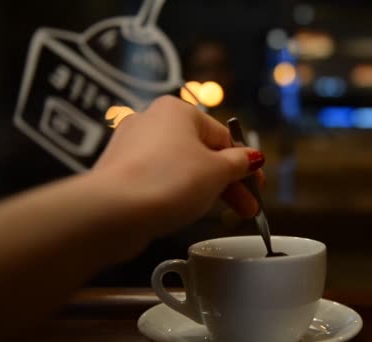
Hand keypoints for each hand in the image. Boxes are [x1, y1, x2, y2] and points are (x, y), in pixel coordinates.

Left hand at [93, 96, 264, 237]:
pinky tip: (186, 209)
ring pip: (181, 166)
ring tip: (219, 212)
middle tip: (246, 207)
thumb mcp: (217, 172)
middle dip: (228, 182)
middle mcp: (152, 120)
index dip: (245, 165)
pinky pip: (159, 178)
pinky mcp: (120, 171)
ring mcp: (132, 146)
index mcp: (178, 110)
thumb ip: (239, 163)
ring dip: (205, 188)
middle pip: (202, 152)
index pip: (223, 137)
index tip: (257, 187)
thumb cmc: (168, 181)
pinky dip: (177, 191)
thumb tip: (252, 157)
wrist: (114, 211)